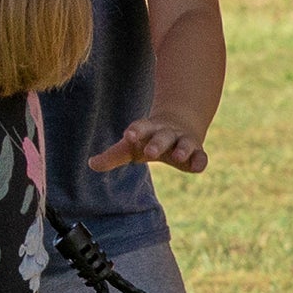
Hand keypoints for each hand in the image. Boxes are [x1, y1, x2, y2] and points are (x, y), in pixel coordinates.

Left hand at [88, 114, 208, 174]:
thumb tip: (91, 164)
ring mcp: (183, 141)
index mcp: (148, 130)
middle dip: (156, 143)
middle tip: (149, 152)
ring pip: (183, 144)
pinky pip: (201, 156)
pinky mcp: (197, 152)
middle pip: (162, 137)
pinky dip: (200, 160)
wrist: (180, 125)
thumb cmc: (148, 139)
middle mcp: (166, 134)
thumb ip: (112, 156)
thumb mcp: (131, 147)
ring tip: (178, 157)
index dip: (135, 131)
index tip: (128, 135)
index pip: (140, 128)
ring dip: (181, 149)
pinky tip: (197, 167)